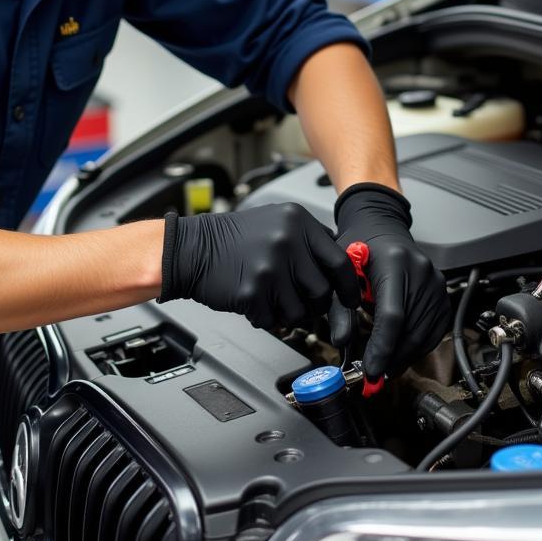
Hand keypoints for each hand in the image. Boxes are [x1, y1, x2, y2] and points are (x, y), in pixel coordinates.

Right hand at [158, 203, 360, 329]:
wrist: (192, 248)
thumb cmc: (234, 238)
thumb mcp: (277, 221)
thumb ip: (309, 239)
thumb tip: (341, 264)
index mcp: (297, 222)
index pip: (339, 262)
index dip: (348, 286)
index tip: (349, 299)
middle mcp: (287, 241)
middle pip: (323, 291)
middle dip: (314, 305)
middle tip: (300, 301)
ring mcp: (270, 267)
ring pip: (300, 312)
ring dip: (288, 314)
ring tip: (271, 298)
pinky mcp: (252, 291)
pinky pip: (273, 320)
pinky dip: (265, 317)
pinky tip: (253, 300)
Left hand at [328, 183, 449, 380]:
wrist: (382, 229)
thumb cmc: (360, 247)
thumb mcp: (341, 271)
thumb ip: (339, 306)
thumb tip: (342, 341)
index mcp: (395, 263)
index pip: (392, 315)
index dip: (382, 346)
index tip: (371, 368)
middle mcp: (420, 272)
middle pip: (410, 329)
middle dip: (391, 357)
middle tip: (373, 374)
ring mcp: (435, 282)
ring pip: (424, 334)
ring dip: (403, 356)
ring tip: (384, 366)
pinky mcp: (442, 293)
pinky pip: (434, 330)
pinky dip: (417, 347)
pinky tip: (400, 353)